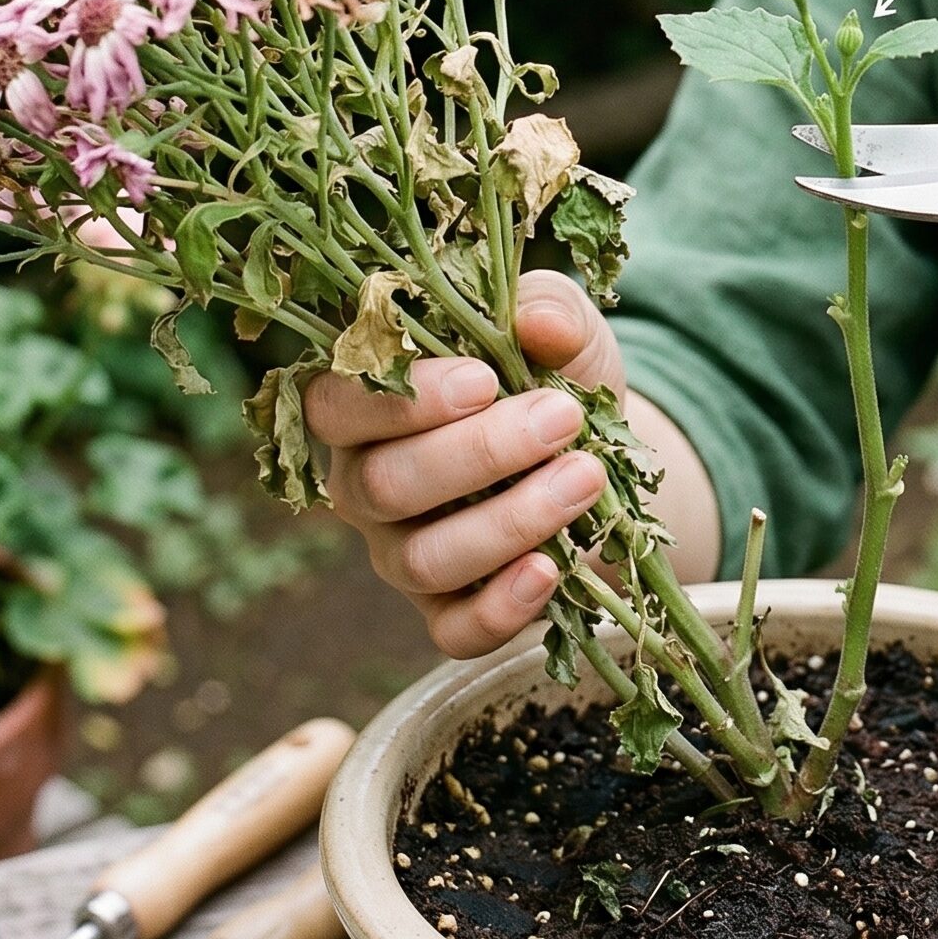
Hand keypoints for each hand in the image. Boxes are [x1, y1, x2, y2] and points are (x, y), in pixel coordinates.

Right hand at [304, 270, 622, 658]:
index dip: (401, 400)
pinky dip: (502, 607)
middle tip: (561, 420)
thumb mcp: (559, 328)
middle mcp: (366, 485)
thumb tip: (538, 322)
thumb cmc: (554, 376)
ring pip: (422, 559)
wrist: (601, 455)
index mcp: (367, 406)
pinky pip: (453, 631)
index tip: (485, 380)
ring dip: (510, 520)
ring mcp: (399, 556)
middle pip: (385, 485)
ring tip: (586, 477)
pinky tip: (550, 570)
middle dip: (479, 453)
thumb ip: (548, 307)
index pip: (336, 405)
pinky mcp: (445, 613)